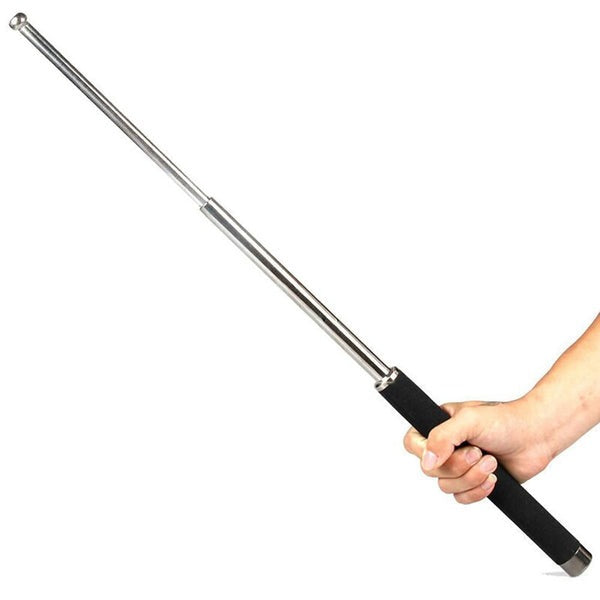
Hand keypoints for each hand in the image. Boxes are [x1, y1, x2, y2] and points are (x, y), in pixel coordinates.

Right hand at [403, 397, 552, 503]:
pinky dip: (478, 490)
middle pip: (431, 470)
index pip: (413, 443)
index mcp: (438, 426)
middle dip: (458, 465)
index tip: (444, 453)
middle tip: (478, 452)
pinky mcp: (473, 482)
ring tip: (491, 461)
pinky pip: (462, 498)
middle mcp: (445, 447)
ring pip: (446, 486)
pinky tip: (494, 477)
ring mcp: (459, 466)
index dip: (424, 452)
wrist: (536, 436)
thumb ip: (442, 437)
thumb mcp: (468, 421)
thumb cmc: (504, 420)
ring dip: (472, 477)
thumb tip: (426, 461)